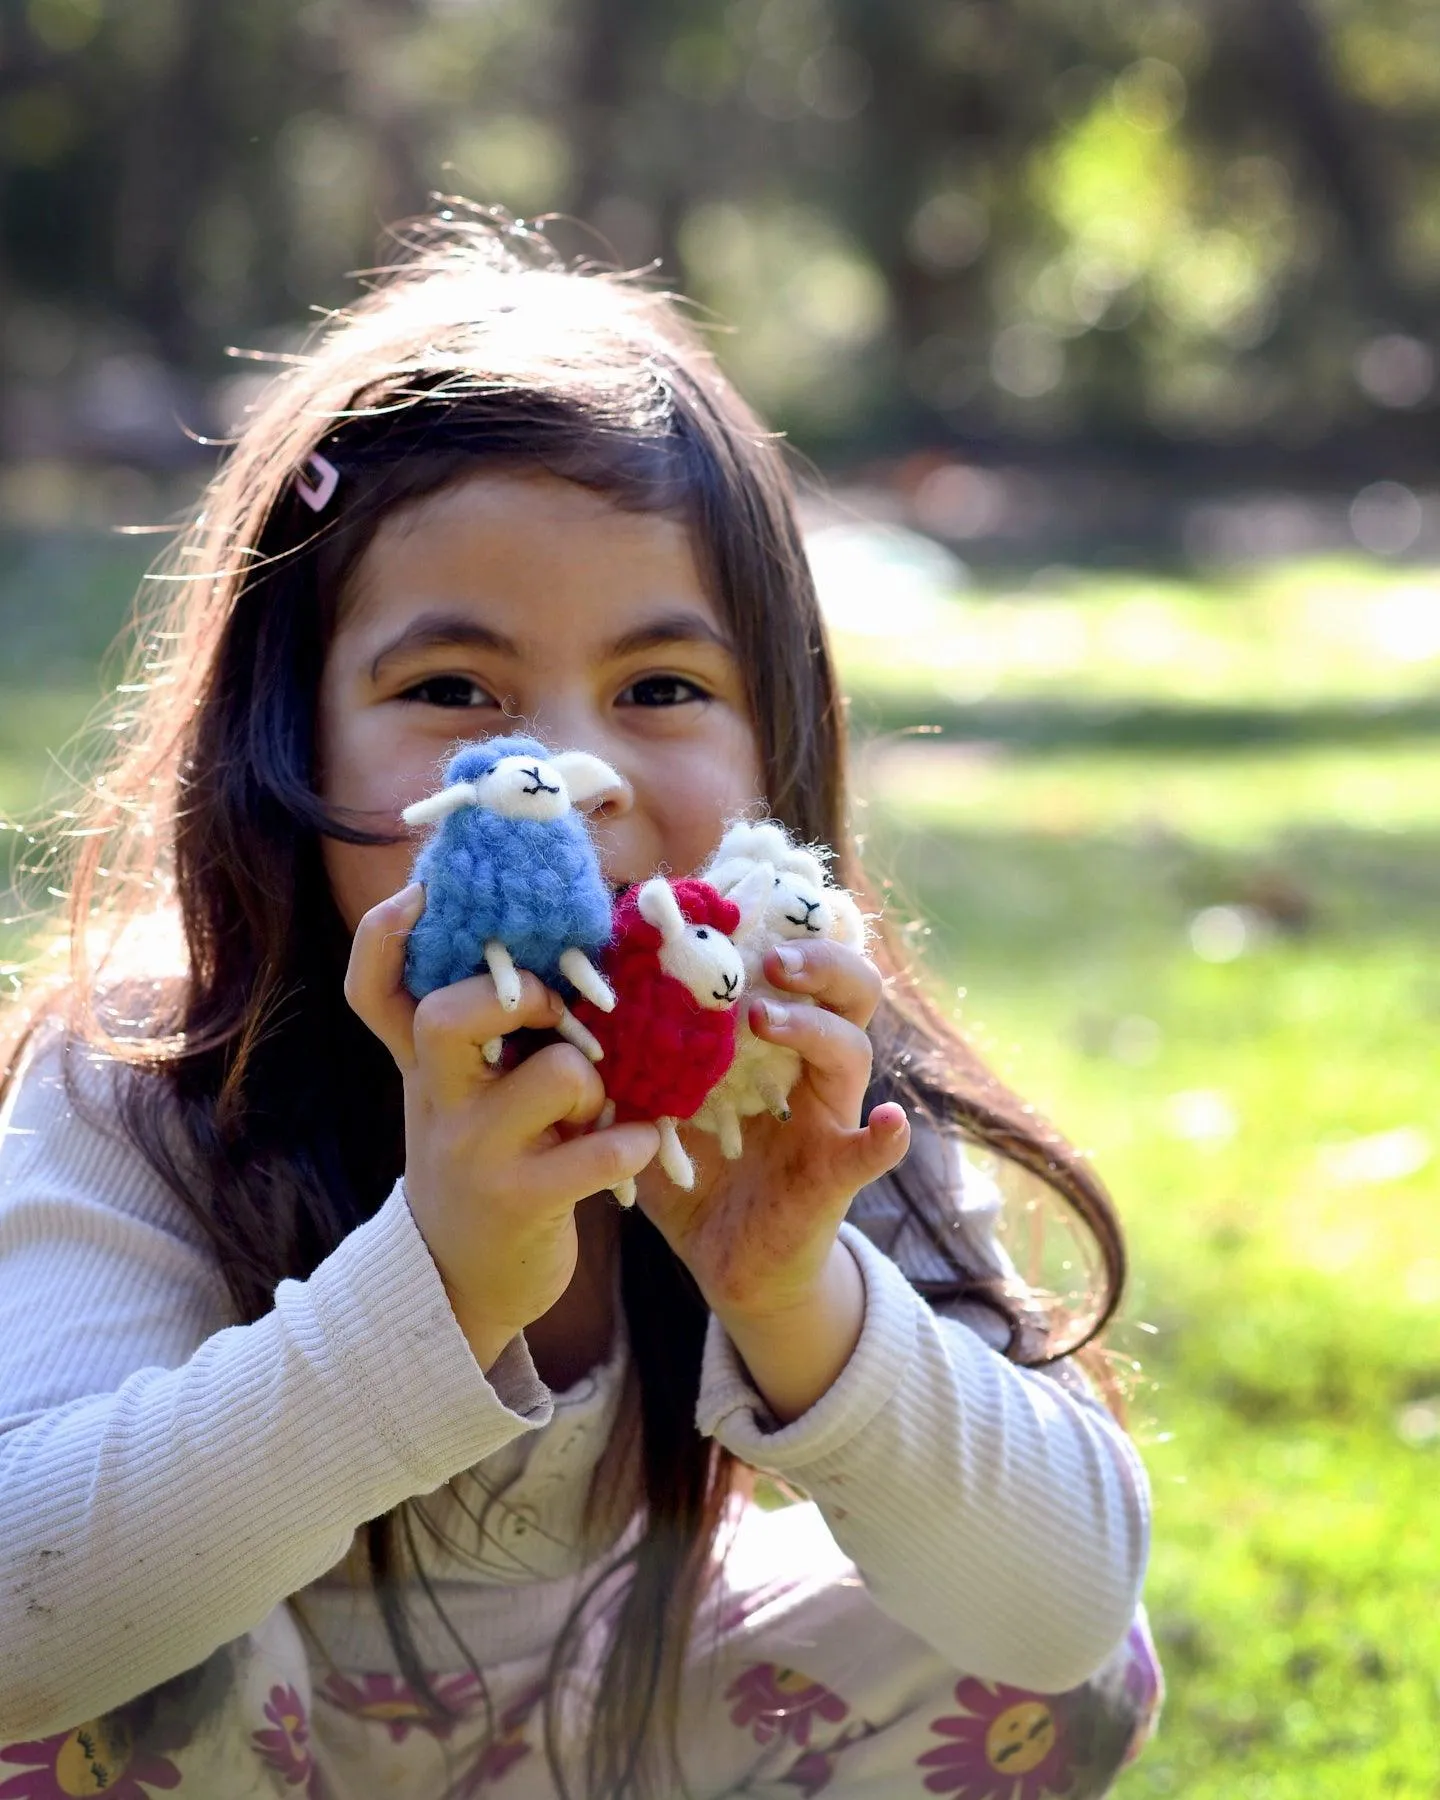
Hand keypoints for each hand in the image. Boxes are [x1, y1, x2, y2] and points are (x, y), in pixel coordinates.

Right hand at [344, 883, 659, 1369]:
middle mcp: (438, 1100)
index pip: (374, 990)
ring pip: (553, 1073)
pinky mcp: (520, 1201)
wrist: (458, 1283)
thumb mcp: (465, 1093)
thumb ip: (487, 1030)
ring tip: (596, 1107)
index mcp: (424, 1065)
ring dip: (595, 1081)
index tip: (423, 894)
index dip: (385, 935)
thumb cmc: (486, 1160)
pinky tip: (637, 1142)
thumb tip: (552, 945)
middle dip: (517, 995)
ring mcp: (474, 1153)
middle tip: (551, 1011)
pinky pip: (597, 1151)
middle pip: (445, 1017)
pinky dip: (634, 1139)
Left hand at [637, 937, 909, 1335]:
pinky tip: (888, 1123)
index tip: (732, 907)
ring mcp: (828, 1117)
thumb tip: (571, 994)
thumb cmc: (693, 1173)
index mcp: (774, 1041)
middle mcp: (811, 1067)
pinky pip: (871, 1151)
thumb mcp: (652, 1104)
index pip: (795, 965)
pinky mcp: (835, 1174)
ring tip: (764, 1018)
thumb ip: (627, 1056)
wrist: (728, 1263)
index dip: (779, 928)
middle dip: (816, 961)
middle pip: (847, 989)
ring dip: (814, 1026)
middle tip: (767, 958)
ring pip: (852, 1050)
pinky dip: (886, 1137)